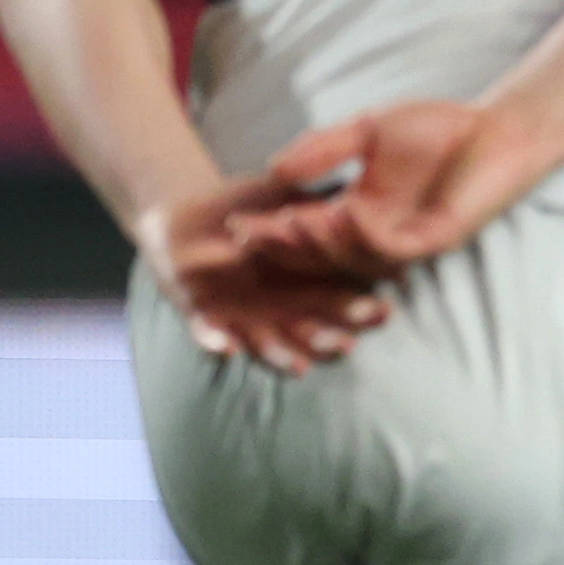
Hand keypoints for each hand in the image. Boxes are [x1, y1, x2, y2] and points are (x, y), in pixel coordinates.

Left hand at [138, 176, 386, 375]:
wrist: (181, 221)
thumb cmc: (240, 205)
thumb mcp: (278, 198)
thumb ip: (309, 205)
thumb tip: (353, 205)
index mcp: (306, 282)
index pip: (343, 303)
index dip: (362, 311)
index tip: (382, 310)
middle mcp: (280, 309)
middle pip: (312, 333)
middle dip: (330, 339)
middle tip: (345, 344)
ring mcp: (243, 317)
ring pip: (268, 345)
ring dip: (282, 355)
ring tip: (297, 366)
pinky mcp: (202, 318)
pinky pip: (207, 335)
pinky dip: (215, 341)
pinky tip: (227, 347)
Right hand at [221, 99, 553, 285]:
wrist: (500, 127)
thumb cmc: (440, 128)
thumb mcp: (367, 131)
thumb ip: (323, 148)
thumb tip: (274, 169)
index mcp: (359, 211)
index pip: (305, 229)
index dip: (271, 230)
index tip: (234, 224)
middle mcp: (380, 233)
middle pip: (321, 254)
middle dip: (285, 246)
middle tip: (249, 239)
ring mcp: (409, 239)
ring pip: (353, 256)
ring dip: (319, 244)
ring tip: (288, 225)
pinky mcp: (437, 237)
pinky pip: (394, 247)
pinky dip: (365, 236)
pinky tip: (342, 215)